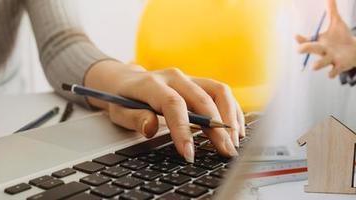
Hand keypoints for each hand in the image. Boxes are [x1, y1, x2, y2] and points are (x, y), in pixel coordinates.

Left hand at [84, 60, 244, 162]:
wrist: (124, 79)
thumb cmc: (121, 98)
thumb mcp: (118, 111)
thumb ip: (134, 119)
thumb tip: (150, 126)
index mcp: (152, 83)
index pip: (173, 104)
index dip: (183, 130)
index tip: (189, 153)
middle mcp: (175, 76)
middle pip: (203, 99)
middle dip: (217, 128)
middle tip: (225, 151)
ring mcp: (189, 78)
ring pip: (218, 91)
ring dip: (230, 117)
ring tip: (234, 141)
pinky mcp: (199, 83)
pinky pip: (222, 93)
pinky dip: (232, 110)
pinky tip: (237, 130)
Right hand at [296, 0, 355, 78]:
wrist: (354, 49)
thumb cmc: (342, 36)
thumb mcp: (337, 22)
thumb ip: (332, 10)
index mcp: (319, 41)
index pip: (307, 40)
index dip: (301, 40)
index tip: (297, 37)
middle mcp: (322, 51)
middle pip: (312, 50)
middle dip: (306, 49)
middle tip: (299, 50)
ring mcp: (330, 59)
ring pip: (321, 63)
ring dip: (317, 65)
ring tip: (313, 67)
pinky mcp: (339, 66)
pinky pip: (334, 71)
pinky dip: (332, 73)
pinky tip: (331, 74)